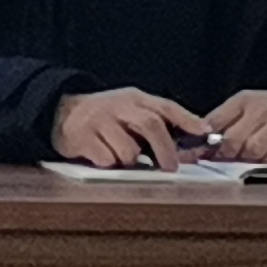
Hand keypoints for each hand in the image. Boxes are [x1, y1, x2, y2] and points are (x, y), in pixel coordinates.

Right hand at [49, 86, 212, 167]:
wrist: (61, 111)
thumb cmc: (106, 115)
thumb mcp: (131, 108)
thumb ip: (159, 119)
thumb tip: (197, 134)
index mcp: (134, 98)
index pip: (165, 106)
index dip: (187, 120)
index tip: (205, 134)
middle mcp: (117, 105)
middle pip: (150, 124)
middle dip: (165, 150)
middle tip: (171, 168)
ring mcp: (99, 120)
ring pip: (128, 150)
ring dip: (131, 161)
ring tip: (124, 158)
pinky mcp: (81, 137)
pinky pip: (106, 160)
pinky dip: (110, 164)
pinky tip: (103, 157)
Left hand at [203, 88, 266, 164]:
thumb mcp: (244, 105)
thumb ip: (222, 118)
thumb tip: (200, 133)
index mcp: (245, 100)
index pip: (219, 120)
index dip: (207, 141)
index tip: (199, 153)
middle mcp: (264, 111)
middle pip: (236, 139)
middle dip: (226, 155)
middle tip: (221, 164)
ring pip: (255, 150)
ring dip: (245, 162)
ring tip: (241, 167)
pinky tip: (264, 166)